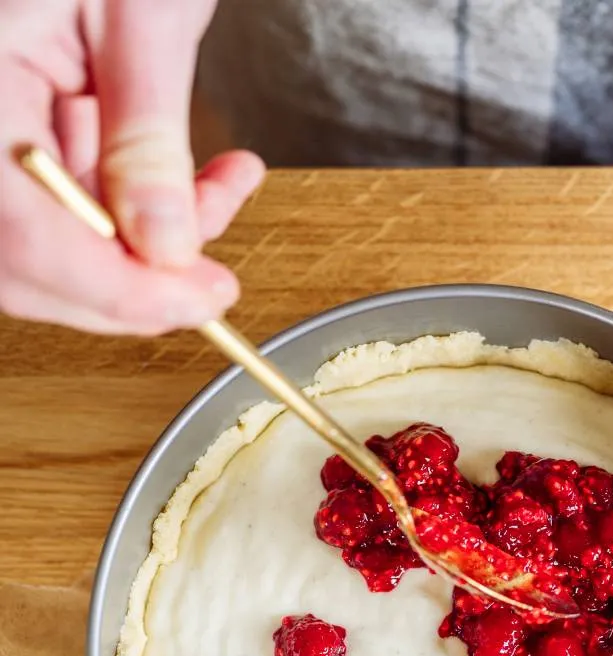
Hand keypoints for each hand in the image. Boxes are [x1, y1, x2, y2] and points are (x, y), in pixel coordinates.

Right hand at [0, 0, 264, 334]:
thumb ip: (148, 135)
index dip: (116, 291)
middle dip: (129, 283)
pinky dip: (131, 208)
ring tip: (220, 188)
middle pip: (22, 265)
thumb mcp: (140, 11)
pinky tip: (196, 179)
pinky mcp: (4, 134)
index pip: (22, 239)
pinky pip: (57, 205)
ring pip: (45, 245)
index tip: (198, 299)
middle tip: (210, 279)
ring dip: (142, 244)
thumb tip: (166, 246)